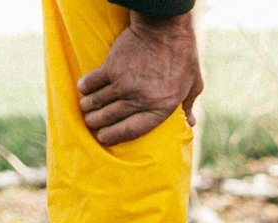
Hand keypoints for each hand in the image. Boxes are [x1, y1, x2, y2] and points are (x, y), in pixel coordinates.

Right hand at [77, 12, 202, 145]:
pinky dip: (84, 87)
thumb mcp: (194, 84)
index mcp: (161, 108)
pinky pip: (92, 82)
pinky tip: (82, 89)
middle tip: (91, 124)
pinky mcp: (112, 67)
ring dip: (88, 107)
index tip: (104, 138)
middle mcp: (141, 99)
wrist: (165, 29)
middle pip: (110, 118)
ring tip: (85, 109)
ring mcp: (125, 84)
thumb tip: (190, 123)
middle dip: (96, 123)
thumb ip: (188, 105)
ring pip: (98, 102)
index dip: (114, 137)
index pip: (132, 131)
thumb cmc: (182, 57)